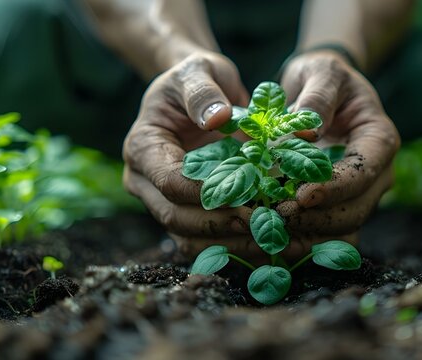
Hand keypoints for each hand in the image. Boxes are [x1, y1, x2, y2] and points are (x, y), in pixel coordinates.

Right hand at [122, 52, 255, 256]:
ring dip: (233, 244)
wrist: (197, 92)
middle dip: (222, 226)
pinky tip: (275, 242)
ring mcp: (161, 201)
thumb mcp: (198, 71)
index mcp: (143, 147)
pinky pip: (206, 240)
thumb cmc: (196, 78)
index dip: (207, 194)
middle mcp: (144, 181)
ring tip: (278, 240)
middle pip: (176, 218)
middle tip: (269, 225)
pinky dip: (238, 245)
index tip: (249, 197)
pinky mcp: (184, 213)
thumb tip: (217, 118)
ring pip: (190, 239)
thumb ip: (204, 92)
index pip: (170, 182)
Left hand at [276, 49, 400, 253]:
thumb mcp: (322, 72)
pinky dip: (301, 239)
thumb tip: (305, 134)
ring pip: (343, 231)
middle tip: (274, 218)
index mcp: (380, 140)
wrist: (322, 88)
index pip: (363, 172)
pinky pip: (327, 234)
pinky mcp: (340, 205)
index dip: (334, 189)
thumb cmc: (324, 76)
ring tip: (269, 231)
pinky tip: (271, 235)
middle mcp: (377, 173)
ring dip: (308, 237)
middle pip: (356, 211)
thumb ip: (316, 97)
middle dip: (317, 220)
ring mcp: (360, 194)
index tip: (301, 195)